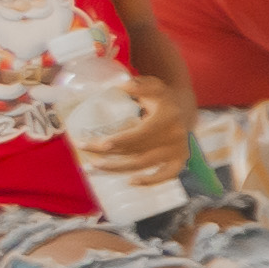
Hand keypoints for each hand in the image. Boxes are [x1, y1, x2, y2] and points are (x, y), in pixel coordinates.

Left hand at [77, 74, 191, 184]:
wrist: (183, 109)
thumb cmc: (161, 98)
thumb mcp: (152, 86)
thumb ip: (139, 86)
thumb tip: (122, 87)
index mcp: (168, 118)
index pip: (139, 135)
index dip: (118, 142)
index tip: (97, 144)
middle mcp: (175, 136)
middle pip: (136, 150)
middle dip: (108, 153)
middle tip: (85, 150)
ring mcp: (178, 150)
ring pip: (144, 164)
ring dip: (118, 167)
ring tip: (96, 166)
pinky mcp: (180, 160)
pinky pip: (166, 175)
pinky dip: (150, 181)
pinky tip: (132, 182)